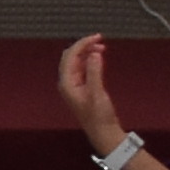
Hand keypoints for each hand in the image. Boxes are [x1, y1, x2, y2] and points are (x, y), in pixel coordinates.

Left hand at [55, 33, 126, 151]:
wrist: (103, 132)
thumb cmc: (99, 116)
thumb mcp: (97, 92)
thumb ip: (94, 72)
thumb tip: (94, 53)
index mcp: (67, 83)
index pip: (70, 56)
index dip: (82, 44)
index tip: (97, 37)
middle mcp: (67, 82)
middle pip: (71, 57)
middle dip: (84, 46)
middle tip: (100, 40)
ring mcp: (73, 85)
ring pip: (77, 62)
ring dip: (87, 53)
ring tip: (101, 47)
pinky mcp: (81, 88)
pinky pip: (82, 69)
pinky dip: (90, 61)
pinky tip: (98, 58)